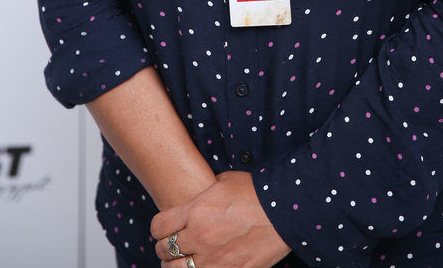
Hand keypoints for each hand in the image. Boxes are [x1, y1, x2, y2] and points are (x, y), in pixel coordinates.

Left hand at [151, 170, 290, 267]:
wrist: (283, 211)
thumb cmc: (255, 191)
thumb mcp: (223, 182)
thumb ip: (202, 194)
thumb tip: (194, 199)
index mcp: (196, 211)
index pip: (158, 226)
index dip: (159, 227)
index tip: (164, 227)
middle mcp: (200, 237)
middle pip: (164, 251)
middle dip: (165, 248)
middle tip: (172, 245)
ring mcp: (213, 260)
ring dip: (176, 266)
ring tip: (182, 262)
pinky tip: (202, 266)